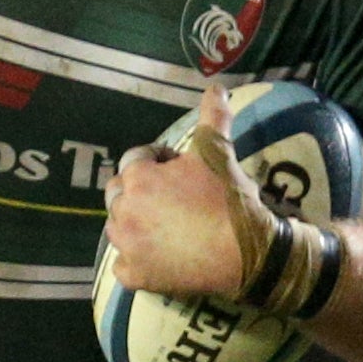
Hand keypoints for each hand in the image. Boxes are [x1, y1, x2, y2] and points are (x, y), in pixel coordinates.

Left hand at [101, 85, 274, 304]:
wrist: (246, 252)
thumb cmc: (229, 199)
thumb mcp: (220, 154)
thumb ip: (213, 118)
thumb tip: (215, 86)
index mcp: (139, 177)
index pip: (135, 160)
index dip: (157, 163)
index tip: (178, 172)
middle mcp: (123, 210)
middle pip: (119, 194)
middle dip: (138, 192)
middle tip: (171, 200)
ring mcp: (126, 245)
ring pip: (117, 228)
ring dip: (133, 224)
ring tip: (165, 227)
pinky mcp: (134, 275)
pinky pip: (122, 266)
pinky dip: (134, 261)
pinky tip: (156, 257)